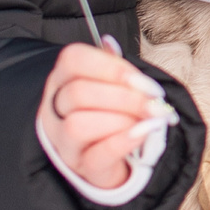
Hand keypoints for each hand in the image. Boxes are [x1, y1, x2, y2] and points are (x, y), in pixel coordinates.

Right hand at [38, 43, 178, 190]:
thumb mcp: (110, 85)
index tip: (141, 80)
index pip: (73, 60)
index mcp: (61, 79)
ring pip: (78, 125)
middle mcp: (55, 109)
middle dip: (125, 97)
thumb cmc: (109, 112)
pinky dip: (124, 141)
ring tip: (148, 120)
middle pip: (78, 93)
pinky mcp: (80, 166)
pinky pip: (97, 155)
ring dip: (122, 120)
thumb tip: (109, 42)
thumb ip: (113, 66)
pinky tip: (144, 131)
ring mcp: (63, 141)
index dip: (110, 67)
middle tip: (155, 103)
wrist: (107, 155)